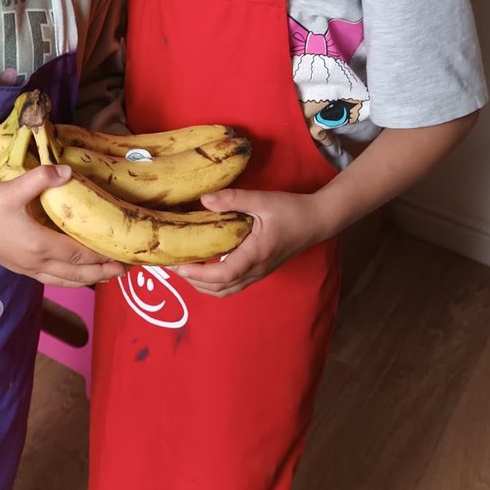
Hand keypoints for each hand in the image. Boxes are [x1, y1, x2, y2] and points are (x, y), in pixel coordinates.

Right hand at [0, 165, 126, 286]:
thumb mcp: (13, 189)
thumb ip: (40, 179)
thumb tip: (67, 171)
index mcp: (40, 244)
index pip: (78, 253)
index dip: (100, 255)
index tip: (120, 252)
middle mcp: (38, 262)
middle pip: (77, 273)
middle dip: (102, 272)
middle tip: (125, 270)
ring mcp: (30, 269)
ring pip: (66, 281)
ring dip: (89, 280)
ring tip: (108, 277)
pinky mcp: (24, 270)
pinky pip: (53, 281)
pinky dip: (71, 281)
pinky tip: (77, 277)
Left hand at [172, 188, 325, 296]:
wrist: (317, 221)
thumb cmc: (292, 210)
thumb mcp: (262, 200)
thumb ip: (233, 199)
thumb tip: (203, 199)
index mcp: (255, 255)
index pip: (222, 276)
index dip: (196, 274)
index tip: (177, 264)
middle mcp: (256, 270)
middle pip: (219, 290)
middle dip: (193, 282)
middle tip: (172, 265)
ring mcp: (259, 273)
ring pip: (226, 290)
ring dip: (203, 285)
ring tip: (185, 268)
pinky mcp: (260, 269)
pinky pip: (233, 284)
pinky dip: (215, 281)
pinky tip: (205, 265)